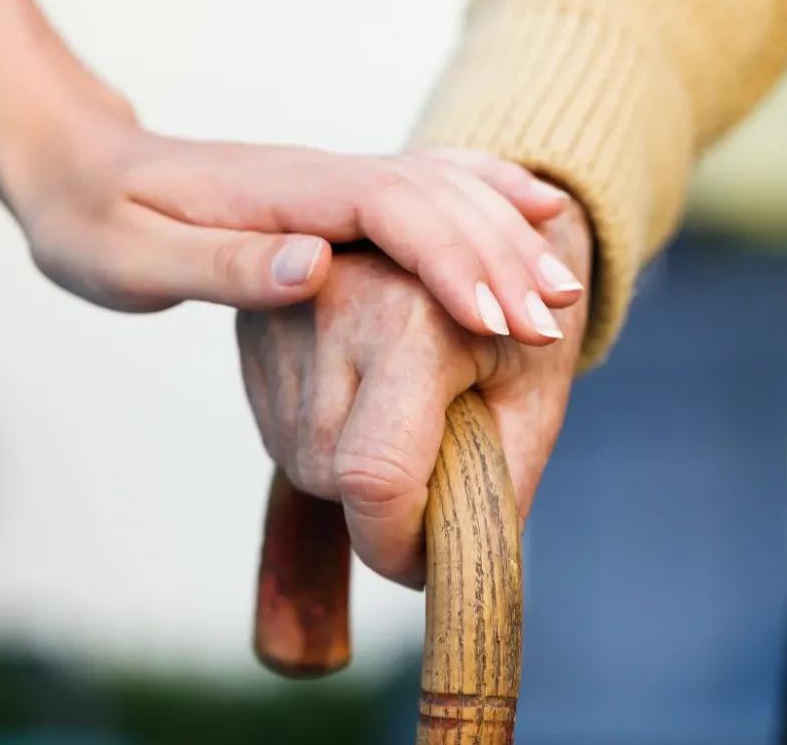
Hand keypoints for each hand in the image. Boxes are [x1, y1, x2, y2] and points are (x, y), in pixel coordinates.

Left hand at [0, 90, 584, 336]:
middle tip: (553, 323)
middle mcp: (318, 176)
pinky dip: (485, 196)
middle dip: (498, 257)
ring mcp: (329, 181)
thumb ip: (223, 266)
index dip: (449, 259)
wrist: (73, 165)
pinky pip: (425, 188)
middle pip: (433, 199)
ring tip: (561, 290)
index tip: (495, 319)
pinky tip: (532, 208)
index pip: (389, 210)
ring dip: (503, 235)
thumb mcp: (132, 258)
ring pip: (441, 190)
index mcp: (279, 193)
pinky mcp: (331, 197)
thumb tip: (317, 267)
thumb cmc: (91, 221)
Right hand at [236, 198, 592, 585]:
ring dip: (353, 473)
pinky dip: (328, 440)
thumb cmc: (517, 312)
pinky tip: (366, 396)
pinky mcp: (252, 325)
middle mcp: (328, 303)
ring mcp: (279, 311)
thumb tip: (445, 565)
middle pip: (333, 476)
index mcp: (411, 317)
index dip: (396, 544)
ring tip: (407, 414)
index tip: (425, 565)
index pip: (374, 475)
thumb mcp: (533, 397)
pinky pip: (281, 429)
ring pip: (302, 460)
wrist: (473, 222)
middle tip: (439, 464)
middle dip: (385, 505)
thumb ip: (495, 487)